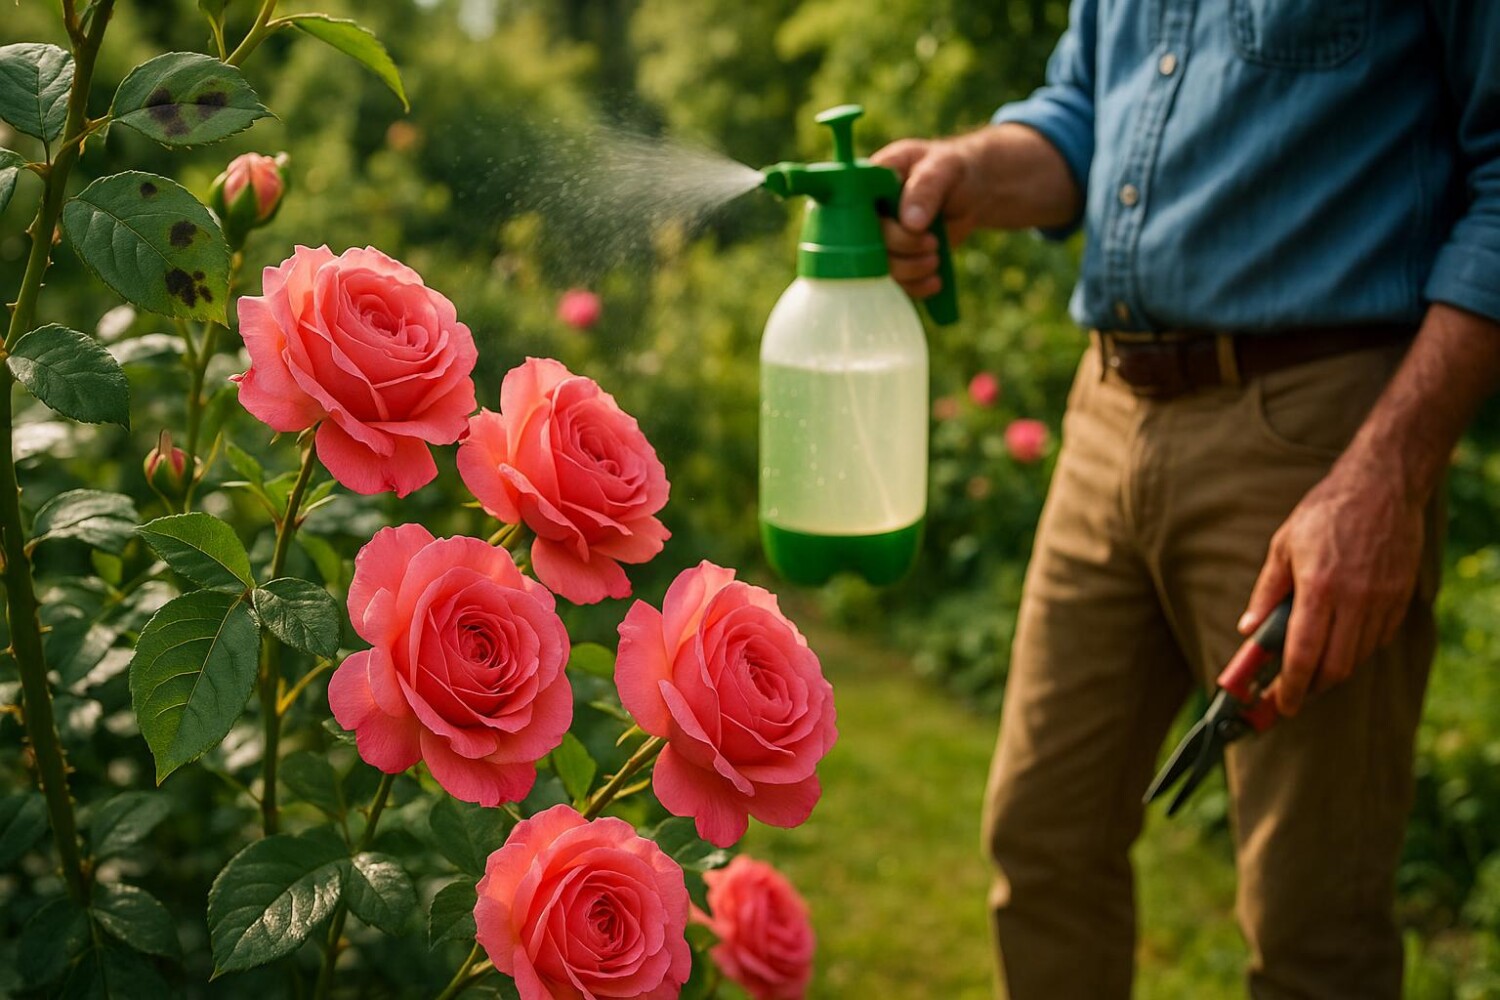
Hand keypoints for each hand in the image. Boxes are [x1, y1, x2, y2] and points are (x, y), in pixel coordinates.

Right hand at [870, 137, 982, 298]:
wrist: (970, 191)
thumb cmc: (951, 170)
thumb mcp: (943, 168)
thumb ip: (925, 189)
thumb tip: (910, 223)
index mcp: (869, 183)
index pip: (852, 207)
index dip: (866, 225)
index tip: (900, 228)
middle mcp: (869, 213)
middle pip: (867, 241)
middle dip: (902, 247)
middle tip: (932, 243)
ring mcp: (881, 239)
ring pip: (881, 266)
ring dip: (910, 270)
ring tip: (936, 259)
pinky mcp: (897, 259)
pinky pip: (897, 282)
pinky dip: (916, 286)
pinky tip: (935, 281)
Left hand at [1237, 457, 1424, 715]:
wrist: (1382, 486)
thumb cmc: (1324, 513)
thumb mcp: (1283, 547)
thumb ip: (1266, 594)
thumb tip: (1248, 630)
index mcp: (1319, 588)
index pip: (1304, 654)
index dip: (1291, 687)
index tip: (1279, 705)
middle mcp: (1355, 600)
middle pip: (1335, 667)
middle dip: (1311, 689)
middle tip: (1292, 693)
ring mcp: (1382, 600)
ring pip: (1358, 657)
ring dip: (1333, 671)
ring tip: (1311, 668)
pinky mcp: (1401, 598)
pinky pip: (1379, 639)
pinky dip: (1357, 650)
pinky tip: (1340, 641)